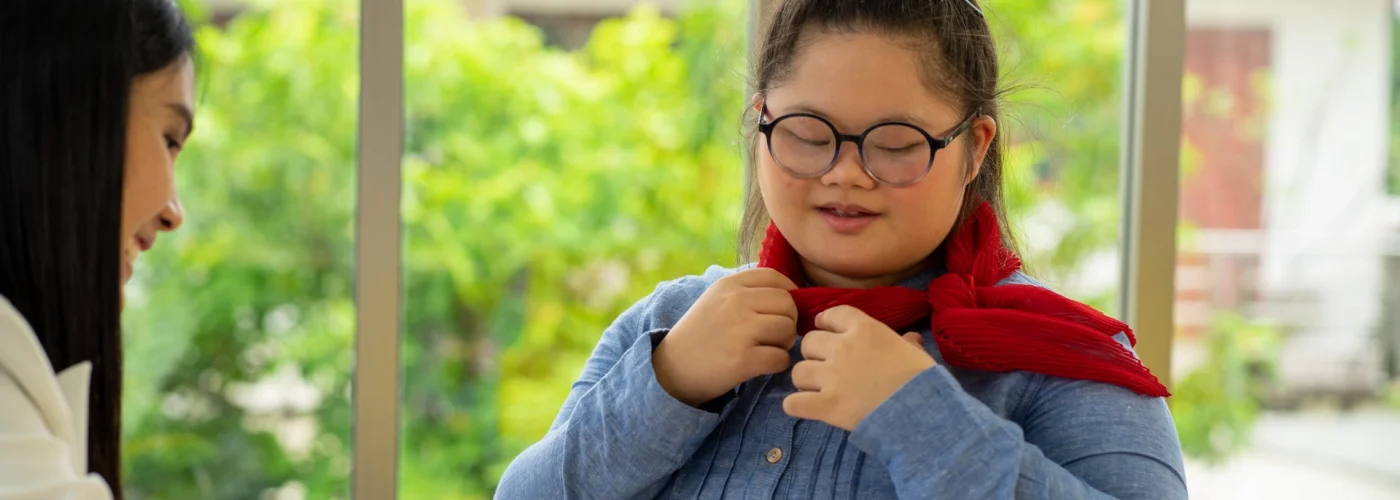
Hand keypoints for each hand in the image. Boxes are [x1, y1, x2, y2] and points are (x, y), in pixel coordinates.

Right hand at [653, 268, 798, 406]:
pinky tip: (762, 365)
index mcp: (729, 284)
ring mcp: (739, 330)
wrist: (672, 368)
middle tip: (774, 335)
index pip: (776, 278)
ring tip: (767, 349)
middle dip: (788, 321)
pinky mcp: (742, 359)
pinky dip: (778, 364)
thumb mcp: (718, 300)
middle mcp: (734, 302)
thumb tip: (795, 294)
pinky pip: (781, 358)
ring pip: (788, 329)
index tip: (783, 311)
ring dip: (784, 343)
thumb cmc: (703, 333)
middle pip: (788, 304)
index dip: (789, 294)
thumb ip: (749, 292)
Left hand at [783, 305, 935, 430]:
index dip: (825, 322)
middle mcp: (842, 347)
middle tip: (824, 366)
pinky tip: (805, 408)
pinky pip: (792, 403)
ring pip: (798, 371)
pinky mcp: (826, 405)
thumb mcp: (915, 353)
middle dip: (813, 353)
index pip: (832, 314)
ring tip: (816, 389)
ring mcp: (831, 376)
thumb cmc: (922, 379)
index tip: (823, 329)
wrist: (920, 411)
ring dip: (805, 380)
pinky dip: (796, 406)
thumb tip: (911, 339)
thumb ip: (907, 343)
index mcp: (865, 329)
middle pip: (809, 342)